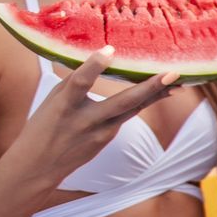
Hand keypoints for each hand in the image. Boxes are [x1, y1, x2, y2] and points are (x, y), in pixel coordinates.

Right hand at [13, 49, 180, 185]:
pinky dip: (143, 102)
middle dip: (149, 87)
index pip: (80, 83)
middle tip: (171, 73)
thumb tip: (100, 60)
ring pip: (133, 110)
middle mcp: (86, 120)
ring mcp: (101, 133)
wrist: (39, 165)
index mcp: (64, 106)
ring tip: (177, 82)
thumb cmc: (44, 125)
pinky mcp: (108, 139)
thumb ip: (75, 82)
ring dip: (156, 95)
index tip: (110, 50)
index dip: (94, 66)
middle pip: (123, 102)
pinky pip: (127, 116)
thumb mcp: (53, 101)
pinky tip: (161, 92)